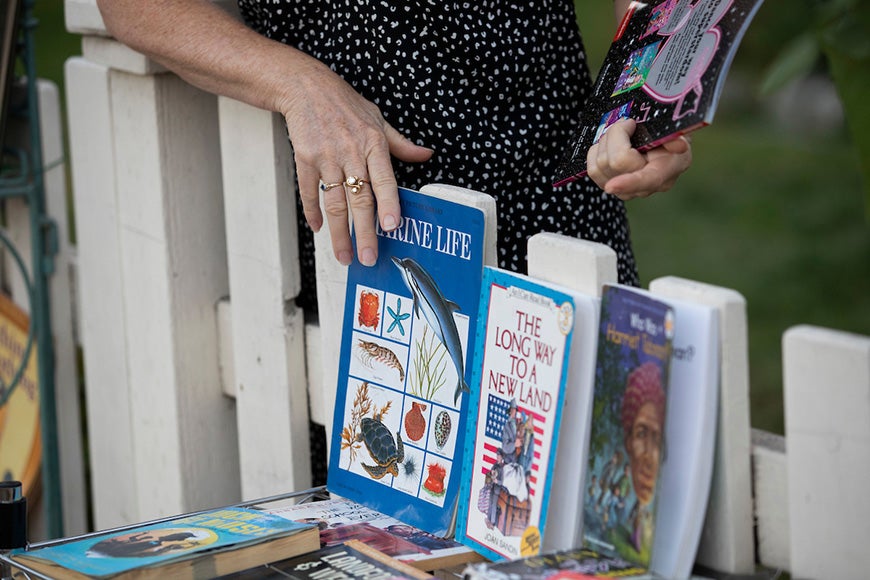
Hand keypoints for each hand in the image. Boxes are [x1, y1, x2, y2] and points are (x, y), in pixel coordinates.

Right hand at [279, 58, 432, 266]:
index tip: (393, 226)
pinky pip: (309, 191)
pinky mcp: (304, 159)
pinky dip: (313, 211)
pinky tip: (319, 228)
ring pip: (334, 202)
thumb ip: (400, 144)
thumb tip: (426, 155)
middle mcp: (350, 152)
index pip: (384, 180)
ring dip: (339, 233)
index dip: (389, 204)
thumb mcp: (378, 120)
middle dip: (364, 232)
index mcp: (373, 144)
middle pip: (359, 199)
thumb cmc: (345, 104)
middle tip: (369, 257)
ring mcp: (326, 157)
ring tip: (344, 256)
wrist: (306, 87)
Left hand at [586, 118, 691, 199]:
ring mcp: (625, 190)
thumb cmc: (670, 137)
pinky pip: (592, 169)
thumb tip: (678, 145)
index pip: (645, 181)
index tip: (612, 186)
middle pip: (615, 163)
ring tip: (620, 132)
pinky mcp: (609, 185)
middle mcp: (644, 187)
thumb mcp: (678, 132)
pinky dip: (596, 152)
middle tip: (628, 123)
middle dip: (616, 135)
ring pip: (600, 166)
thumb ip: (676, 137)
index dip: (628, 183)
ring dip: (605, 142)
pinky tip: (608, 145)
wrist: (665, 145)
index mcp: (665, 174)